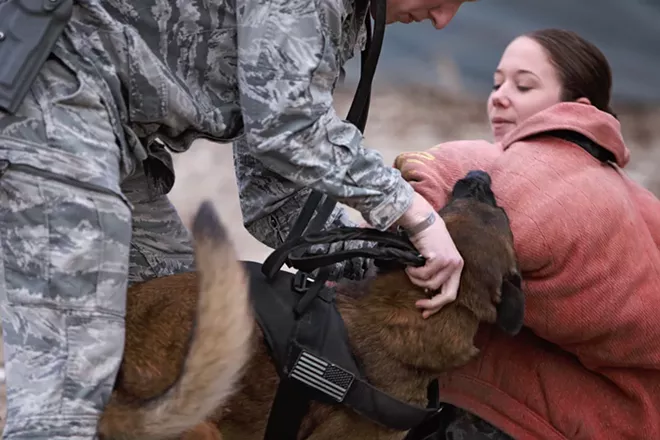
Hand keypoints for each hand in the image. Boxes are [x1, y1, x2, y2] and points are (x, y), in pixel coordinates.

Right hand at [395, 193, 463, 318]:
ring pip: (430, 285)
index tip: (425, 312)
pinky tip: (410, 264)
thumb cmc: (425, 238)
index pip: (452, 294)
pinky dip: (413, 272)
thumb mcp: (433, 259)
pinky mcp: (440, 258)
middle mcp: (457, 266)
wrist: (422, 220)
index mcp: (457, 267)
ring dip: (416, 280)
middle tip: (418, 305)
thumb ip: (434, 275)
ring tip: (410, 270)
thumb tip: (427, 294)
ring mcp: (450, 262)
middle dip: (432, 304)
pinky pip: (423, 275)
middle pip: (448, 295)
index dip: (438, 306)